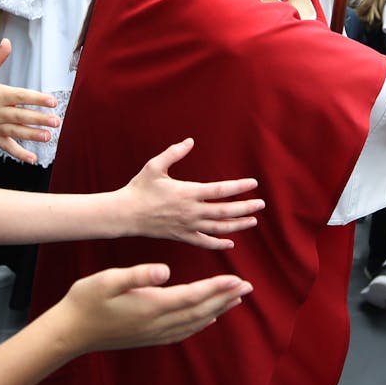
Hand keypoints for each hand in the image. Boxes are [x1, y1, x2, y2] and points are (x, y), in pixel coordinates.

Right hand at [0, 39, 60, 161]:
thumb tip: (7, 41)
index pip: (22, 96)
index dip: (37, 99)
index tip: (53, 101)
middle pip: (22, 116)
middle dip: (40, 119)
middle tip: (56, 121)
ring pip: (17, 132)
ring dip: (33, 135)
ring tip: (49, 137)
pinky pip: (7, 147)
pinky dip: (19, 154)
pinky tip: (33, 159)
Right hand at [51, 264, 251, 353]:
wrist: (70, 333)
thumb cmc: (86, 300)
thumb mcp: (107, 280)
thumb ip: (137, 274)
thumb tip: (164, 270)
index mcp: (151, 306)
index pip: (194, 296)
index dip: (217, 288)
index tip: (237, 279)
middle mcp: (157, 323)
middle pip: (201, 311)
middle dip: (225, 298)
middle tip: (247, 287)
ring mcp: (153, 333)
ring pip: (195, 322)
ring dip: (217, 310)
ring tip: (234, 300)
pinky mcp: (148, 338)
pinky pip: (182, 332)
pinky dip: (199, 324)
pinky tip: (206, 319)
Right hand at [118, 138, 265, 248]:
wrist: (125, 214)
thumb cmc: (139, 188)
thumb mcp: (154, 166)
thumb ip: (174, 153)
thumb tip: (190, 141)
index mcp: (187, 192)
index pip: (220, 190)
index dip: (238, 187)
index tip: (253, 183)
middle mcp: (191, 211)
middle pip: (224, 212)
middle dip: (245, 208)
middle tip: (261, 204)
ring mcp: (187, 226)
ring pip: (218, 228)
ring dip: (237, 225)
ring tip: (252, 221)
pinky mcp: (181, 237)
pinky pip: (204, 243)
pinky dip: (218, 244)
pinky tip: (230, 243)